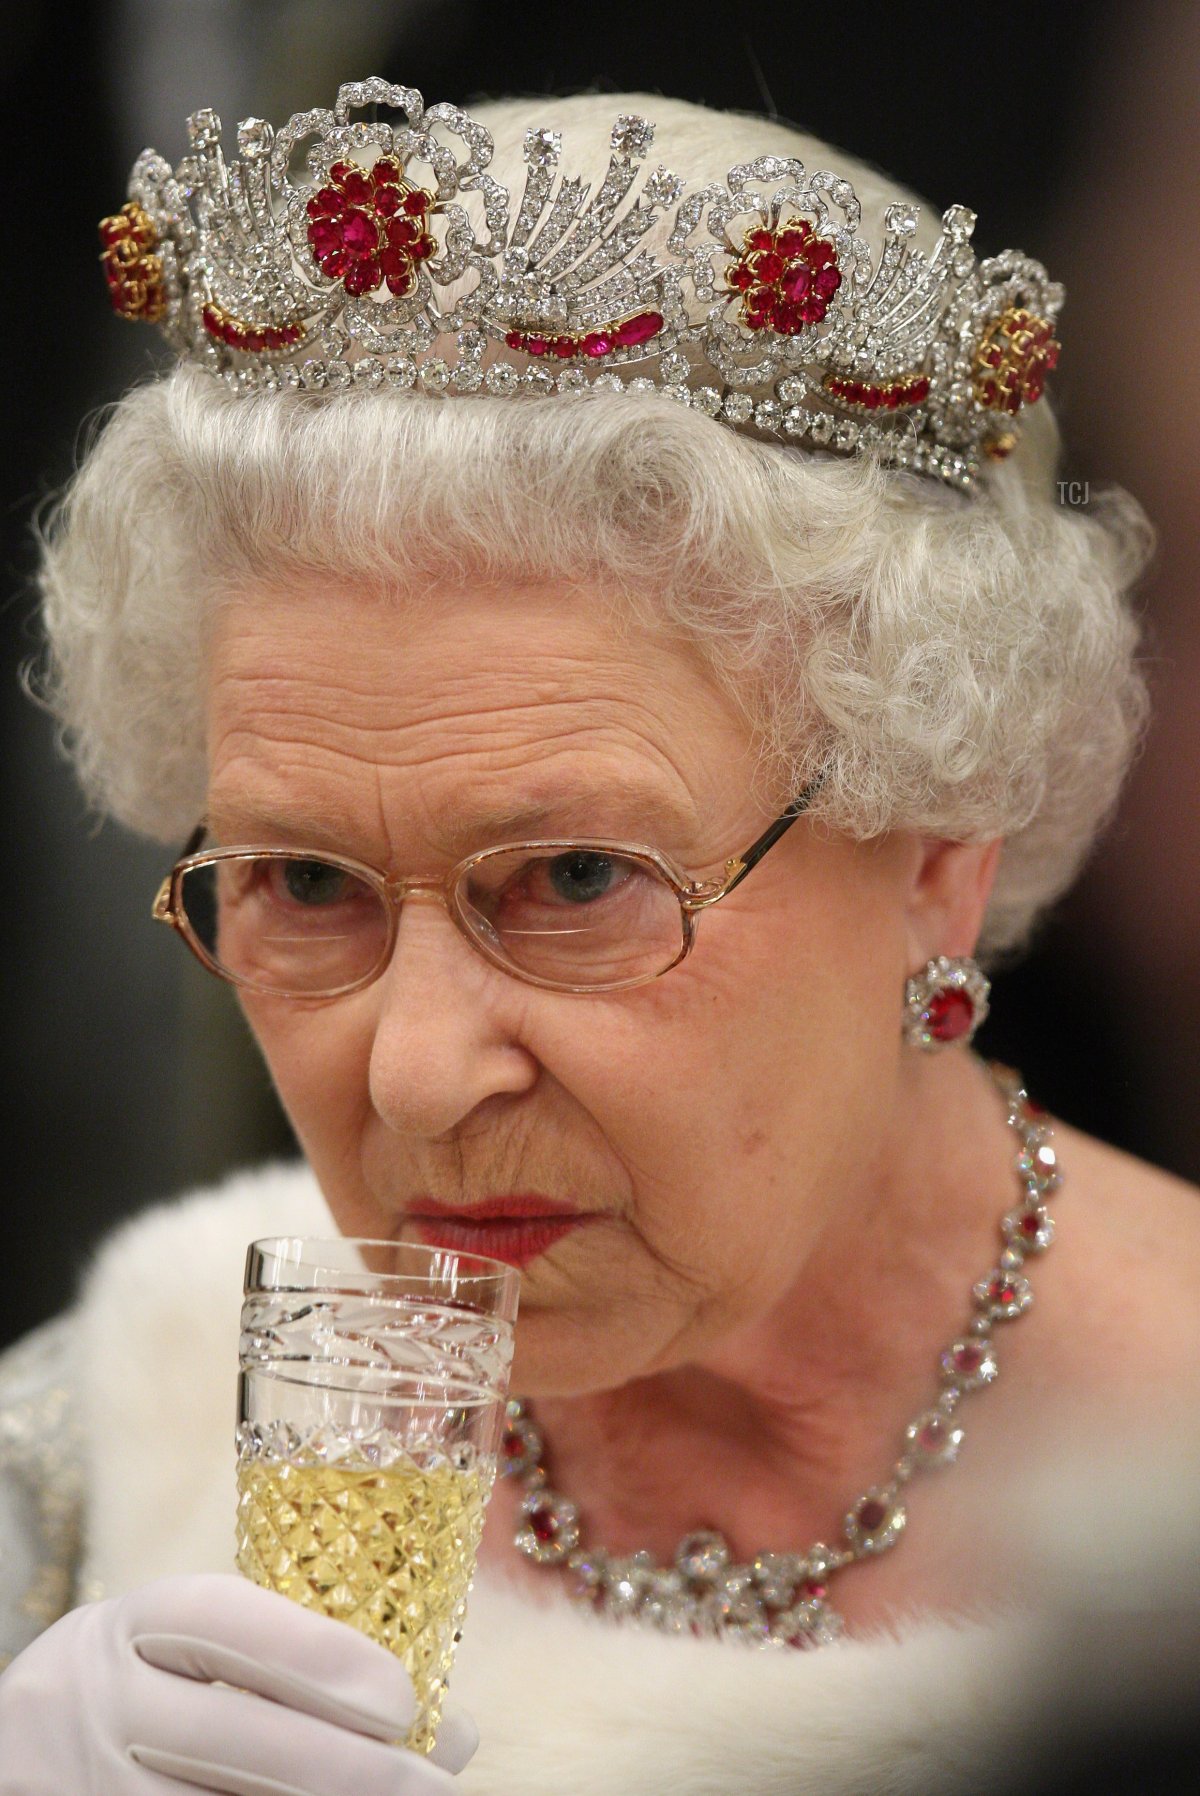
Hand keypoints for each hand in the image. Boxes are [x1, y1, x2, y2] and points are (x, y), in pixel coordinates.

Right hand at [0, 1572, 477, 1793]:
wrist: (23, 1756)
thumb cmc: (149, 1697)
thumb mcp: (196, 1656)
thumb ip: (305, 1672)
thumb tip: (457, 1732)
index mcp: (130, 1624)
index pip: (222, 1619)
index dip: (317, 1656)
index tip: (405, 1700)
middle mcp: (93, 1701)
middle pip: (232, 1737)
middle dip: (348, 1768)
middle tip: (432, 1786)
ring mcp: (79, 1786)